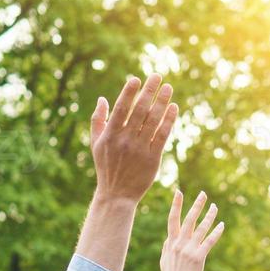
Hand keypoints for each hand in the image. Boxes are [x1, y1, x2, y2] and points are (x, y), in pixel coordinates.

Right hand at [90, 75, 178, 203]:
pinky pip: (163, 135)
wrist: (117, 194)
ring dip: (162, 102)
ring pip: (154, 121)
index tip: (137, 79)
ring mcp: (140, 149)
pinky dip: (169, 121)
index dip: (129, 92)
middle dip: (149, 91)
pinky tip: (174, 107)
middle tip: (157, 75)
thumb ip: (97, 120)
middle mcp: (125, 140)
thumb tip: (102, 99)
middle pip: (140, 110)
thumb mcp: (95, 144)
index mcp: (110, 135)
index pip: (121, 108)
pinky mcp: (153, 158)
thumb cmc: (106, 166)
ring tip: (168, 88)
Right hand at [160, 190, 223, 270]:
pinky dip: (216, 232)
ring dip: (209, 216)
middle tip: (203, 194)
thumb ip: (167, 247)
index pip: (172, 219)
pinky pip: (209, 241)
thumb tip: (168, 238)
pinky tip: (221, 225)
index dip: (176, 205)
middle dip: (196, 205)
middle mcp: (178, 244)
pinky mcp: (198, 258)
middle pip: (188, 219)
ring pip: (200, 228)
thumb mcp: (165, 261)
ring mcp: (188, 250)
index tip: (179, 192)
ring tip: (215, 206)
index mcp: (170, 243)